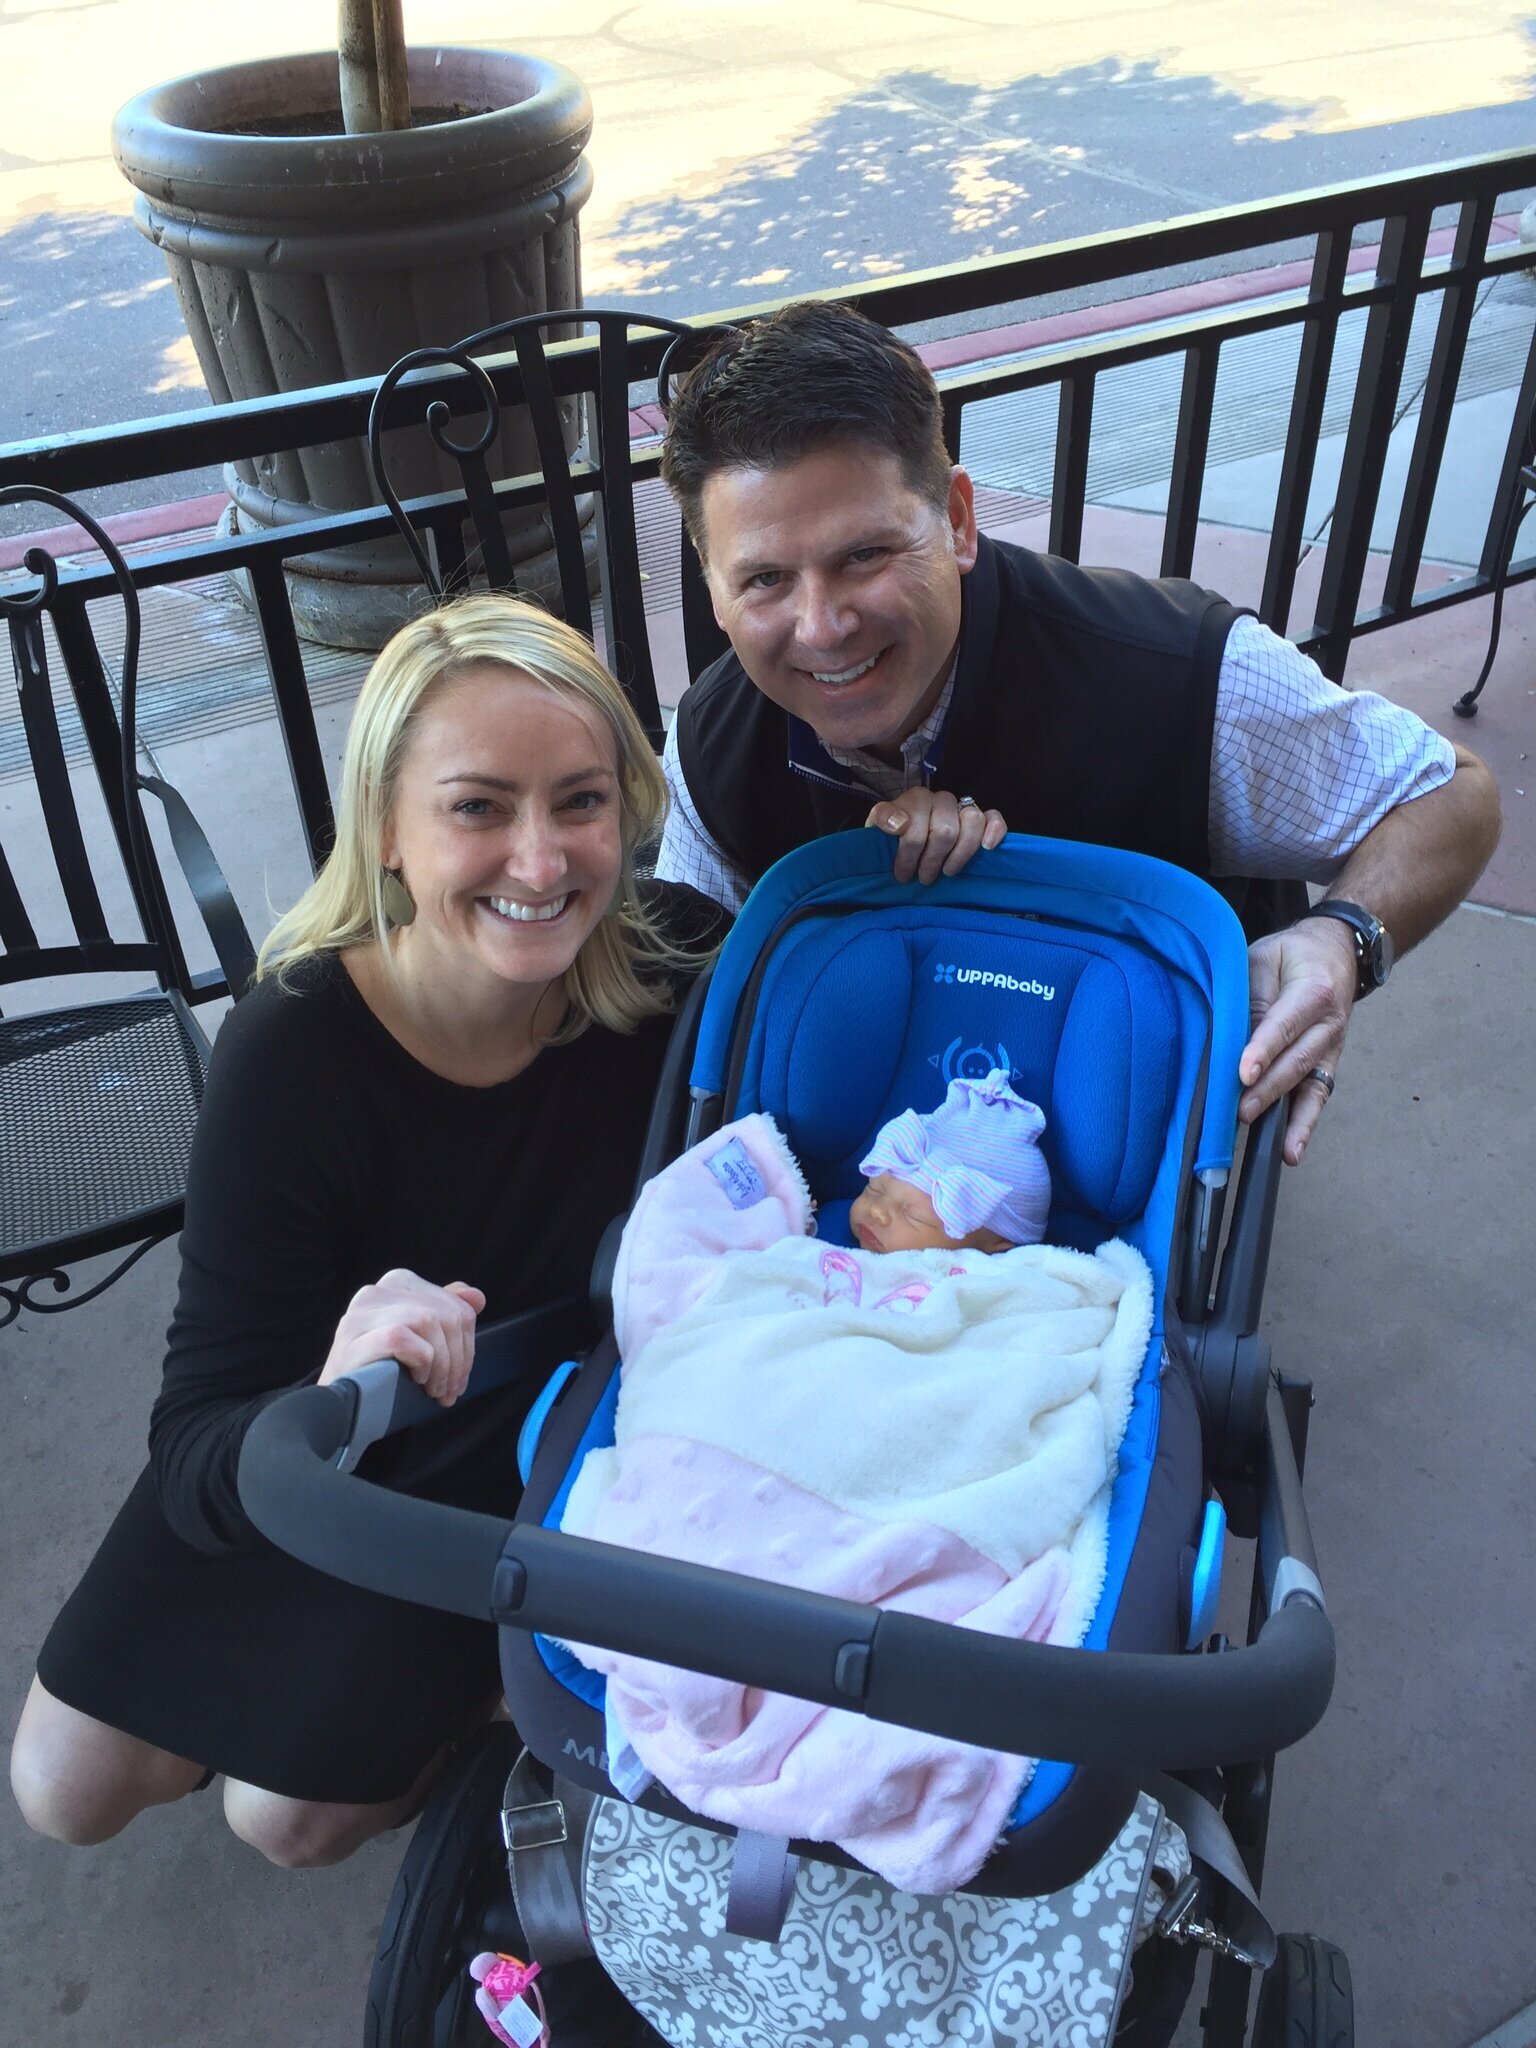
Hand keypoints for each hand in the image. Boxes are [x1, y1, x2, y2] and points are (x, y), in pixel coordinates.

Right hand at [317, 1269, 485, 1406]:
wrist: (337, 1406)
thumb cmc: (381, 1372)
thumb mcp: (419, 1340)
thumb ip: (445, 1313)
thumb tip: (476, 1297)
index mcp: (398, 1284)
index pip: (455, 1306)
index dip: (467, 1345)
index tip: (460, 1377)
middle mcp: (377, 1291)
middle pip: (446, 1314)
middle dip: (458, 1359)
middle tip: (450, 1391)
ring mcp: (363, 1311)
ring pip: (428, 1322)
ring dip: (441, 1365)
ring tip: (435, 1390)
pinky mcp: (355, 1334)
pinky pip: (405, 1338)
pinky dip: (420, 1362)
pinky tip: (416, 1380)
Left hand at [868, 787, 1006, 883]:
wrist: (904, 842)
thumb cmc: (892, 840)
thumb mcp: (876, 830)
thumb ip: (882, 820)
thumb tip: (899, 824)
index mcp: (915, 799)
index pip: (915, 822)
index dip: (908, 852)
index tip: (902, 874)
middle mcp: (940, 800)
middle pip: (945, 829)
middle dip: (932, 859)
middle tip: (923, 878)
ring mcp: (962, 807)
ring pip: (972, 822)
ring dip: (960, 853)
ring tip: (947, 872)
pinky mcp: (982, 818)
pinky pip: (994, 818)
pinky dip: (994, 831)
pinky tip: (987, 848)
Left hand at [1238, 919, 1356, 1165]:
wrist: (1336, 952)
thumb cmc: (1291, 956)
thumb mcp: (1264, 959)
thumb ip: (1251, 996)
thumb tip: (1229, 1035)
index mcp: (1313, 992)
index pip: (1284, 1025)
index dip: (1263, 1049)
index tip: (1243, 1073)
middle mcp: (1329, 1025)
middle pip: (1297, 1062)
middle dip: (1269, 1090)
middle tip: (1241, 1111)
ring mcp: (1331, 1049)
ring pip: (1312, 1086)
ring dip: (1291, 1117)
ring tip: (1277, 1148)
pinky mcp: (1327, 1064)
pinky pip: (1317, 1096)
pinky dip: (1305, 1124)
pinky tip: (1291, 1152)